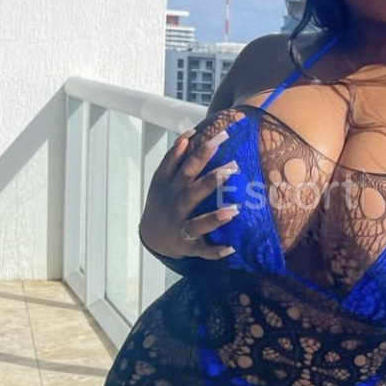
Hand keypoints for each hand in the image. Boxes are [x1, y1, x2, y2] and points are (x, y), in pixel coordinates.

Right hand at [139, 118, 241, 260]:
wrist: (151, 236)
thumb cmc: (163, 202)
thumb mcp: (162, 179)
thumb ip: (174, 157)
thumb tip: (189, 134)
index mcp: (170, 187)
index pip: (184, 166)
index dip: (200, 151)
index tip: (220, 137)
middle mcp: (176, 206)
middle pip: (192, 192)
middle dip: (211, 180)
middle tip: (233, 166)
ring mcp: (182, 228)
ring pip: (197, 224)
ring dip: (214, 218)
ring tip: (234, 211)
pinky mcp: (189, 246)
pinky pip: (203, 250)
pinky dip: (215, 251)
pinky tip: (231, 248)